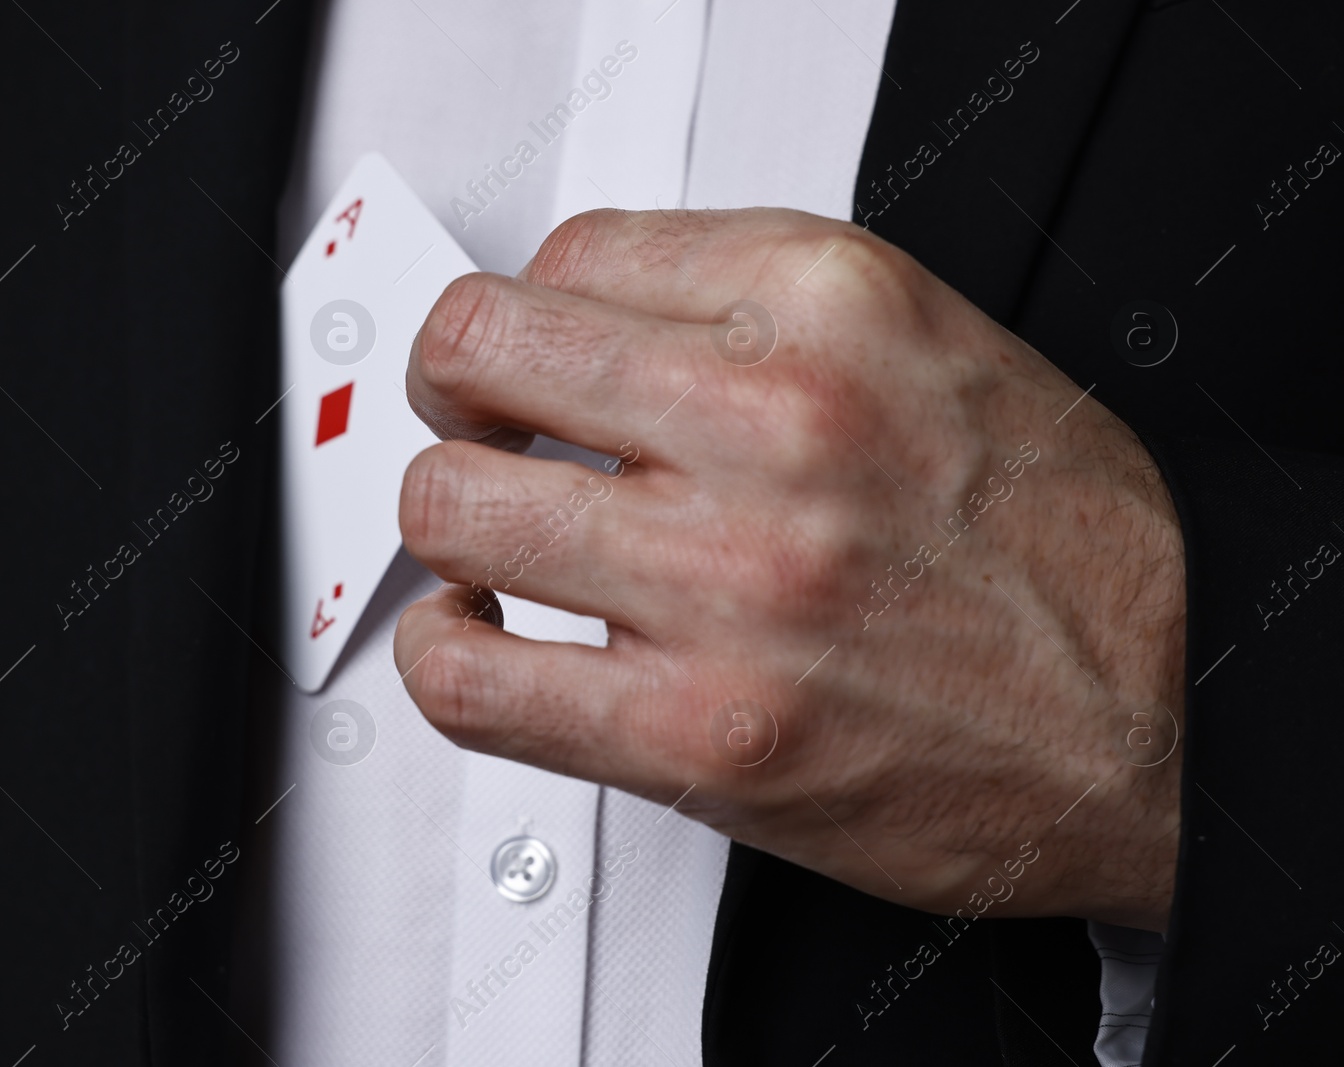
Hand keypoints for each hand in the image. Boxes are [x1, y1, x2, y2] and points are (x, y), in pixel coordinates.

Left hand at [394, 209, 1185, 931]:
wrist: (1169, 711)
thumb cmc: (1057, 540)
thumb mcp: (925, 341)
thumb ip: (748, 310)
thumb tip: (584, 319)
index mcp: (829, 304)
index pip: (568, 255)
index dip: (527, 315)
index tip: (528, 365)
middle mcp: (776, 424)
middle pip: (475, 353)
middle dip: (456, 395)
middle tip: (477, 432)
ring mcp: (730, 583)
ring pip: (449, 505)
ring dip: (448, 523)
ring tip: (493, 546)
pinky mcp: (702, 733)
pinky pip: (469, 677)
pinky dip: (443, 653)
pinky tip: (486, 641)